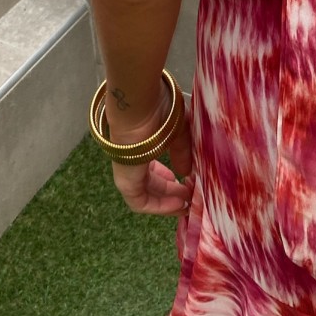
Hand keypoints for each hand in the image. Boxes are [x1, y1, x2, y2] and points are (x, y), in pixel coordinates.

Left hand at [108, 81, 194, 215]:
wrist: (141, 109)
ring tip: (186, 204)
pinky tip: (177, 206)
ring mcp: (127, 172)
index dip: (170, 178)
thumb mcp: (179, 133)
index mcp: (142, 145)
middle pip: (152, 182)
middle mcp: (133, 160)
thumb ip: (182, 153)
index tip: (187, 182)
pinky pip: (142, 202)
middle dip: (172, 191)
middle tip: (190, 197)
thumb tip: (186, 172)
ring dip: (168, 201)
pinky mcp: (125, 182)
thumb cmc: (161, 113)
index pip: (153, 168)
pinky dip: (160, 206)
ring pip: (148, 193)